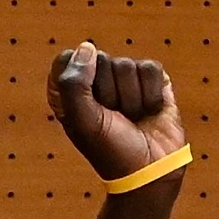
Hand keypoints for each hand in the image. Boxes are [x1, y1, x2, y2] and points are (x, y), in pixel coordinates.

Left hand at [44, 41, 186, 184]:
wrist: (151, 171)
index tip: (86, 110)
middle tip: (114, 119)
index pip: (67, 59)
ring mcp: (125, 79)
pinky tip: (150, 111)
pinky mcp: (152, 80)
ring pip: (126, 65)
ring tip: (133, 119)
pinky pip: (150, 68)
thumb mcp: (83, 122)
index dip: (79, 82)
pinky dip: (151, 94)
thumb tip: (88, 47)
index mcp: (70, 91)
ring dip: (131, 99)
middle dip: (109, 93)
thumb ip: (74, 84)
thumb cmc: (112, 152)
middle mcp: (96, 82)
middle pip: (100, 60)